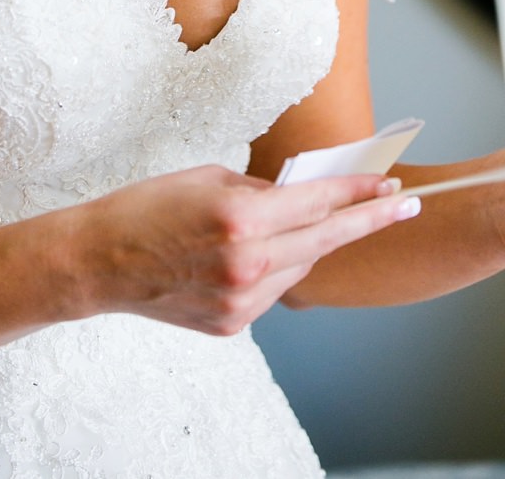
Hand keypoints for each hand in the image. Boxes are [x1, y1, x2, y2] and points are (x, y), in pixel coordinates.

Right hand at [67, 166, 419, 336]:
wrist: (100, 262)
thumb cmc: (144, 210)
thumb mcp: (205, 180)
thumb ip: (260, 190)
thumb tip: (299, 196)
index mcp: (239, 217)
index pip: (317, 202)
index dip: (358, 191)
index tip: (390, 185)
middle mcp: (248, 262)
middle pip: (326, 239)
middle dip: (368, 220)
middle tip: (404, 207)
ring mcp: (243, 299)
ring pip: (300, 266)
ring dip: (303, 244)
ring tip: (270, 229)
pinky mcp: (235, 323)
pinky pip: (272, 290)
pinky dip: (270, 269)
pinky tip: (238, 258)